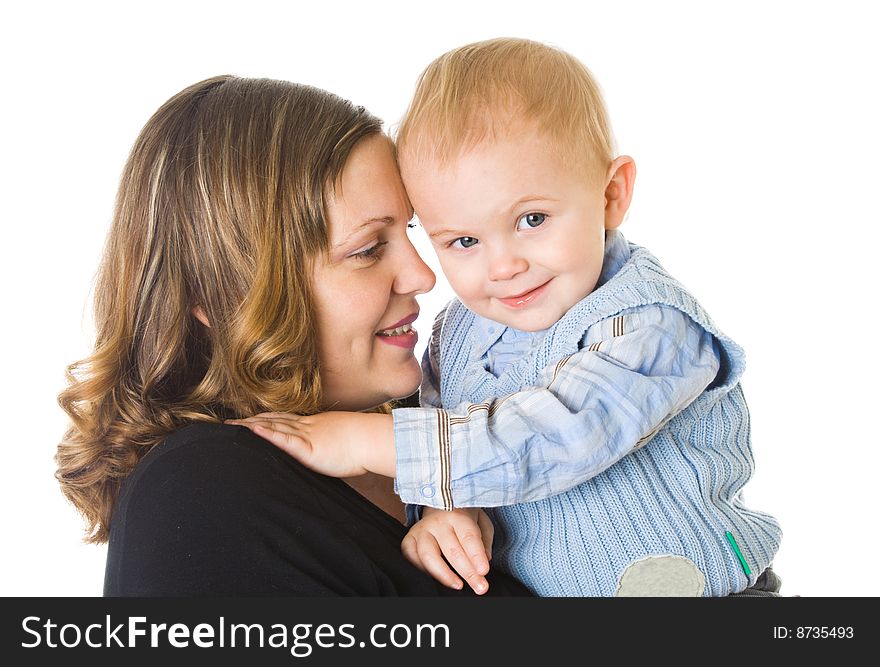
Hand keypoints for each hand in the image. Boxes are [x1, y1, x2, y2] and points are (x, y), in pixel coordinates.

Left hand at [227, 411, 394, 477]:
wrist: (372, 439)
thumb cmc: (362, 443)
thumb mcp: (341, 440)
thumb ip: (328, 444)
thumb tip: (326, 449)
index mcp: (313, 425)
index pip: (283, 420)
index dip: (265, 419)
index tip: (249, 420)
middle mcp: (306, 427)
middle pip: (272, 421)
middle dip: (250, 422)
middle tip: (229, 422)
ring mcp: (306, 436)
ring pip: (273, 428)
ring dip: (251, 427)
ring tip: (232, 427)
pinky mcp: (308, 448)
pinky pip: (285, 440)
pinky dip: (268, 434)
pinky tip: (254, 430)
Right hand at [401, 507, 493, 594]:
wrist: (440, 503)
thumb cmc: (463, 517)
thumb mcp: (481, 521)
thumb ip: (485, 539)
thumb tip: (486, 559)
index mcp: (458, 515)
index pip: (468, 537)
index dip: (476, 556)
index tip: (484, 571)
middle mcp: (438, 522)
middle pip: (452, 550)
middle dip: (467, 572)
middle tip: (480, 587)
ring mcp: (421, 530)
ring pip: (428, 555)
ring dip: (444, 574)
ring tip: (458, 585)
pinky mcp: (409, 538)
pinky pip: (410, 556)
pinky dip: (421, 570)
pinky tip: (435, 578)